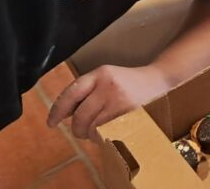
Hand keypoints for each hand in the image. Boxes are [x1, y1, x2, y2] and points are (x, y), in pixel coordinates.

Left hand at [46, 64, 169, 141]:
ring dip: (91, 134)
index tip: (52, 122)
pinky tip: (108, 131)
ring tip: (98, 130)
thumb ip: (87, 91)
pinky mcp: (129, 113)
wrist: (157, 80)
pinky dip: (103, 137)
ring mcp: (119, 100)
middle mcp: (108, 85)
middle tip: (80, 131)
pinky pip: (107, 133)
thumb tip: (64, 112)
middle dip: (77, 129)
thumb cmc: (128, 82)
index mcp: (99, 74)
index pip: (72, 92)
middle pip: (80, 115)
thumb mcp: (106, 79)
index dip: (58, 110)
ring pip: (92, 127)